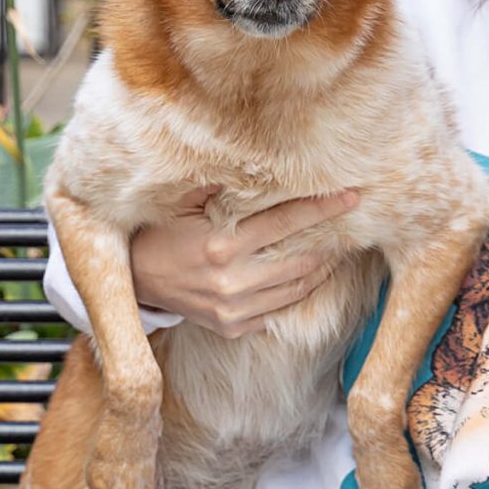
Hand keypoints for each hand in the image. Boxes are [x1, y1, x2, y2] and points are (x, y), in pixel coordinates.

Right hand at [128, 185, 360, 338]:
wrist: (135, 281)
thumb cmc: (159, 233)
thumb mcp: (183, 202)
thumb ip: (220, 184)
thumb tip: (261, 161)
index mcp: (222, 246)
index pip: (286, 222)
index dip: (322, 208)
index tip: (351, 196)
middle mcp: (232, 282)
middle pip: (301, 259)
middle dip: (332, 239)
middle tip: (353, 222)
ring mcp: (234, 310)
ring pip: (296, 289)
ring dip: (323, 267)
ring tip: (339, 247)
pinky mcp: (233, 327)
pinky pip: (279, 310)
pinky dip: (300, 290)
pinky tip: (311, 273)